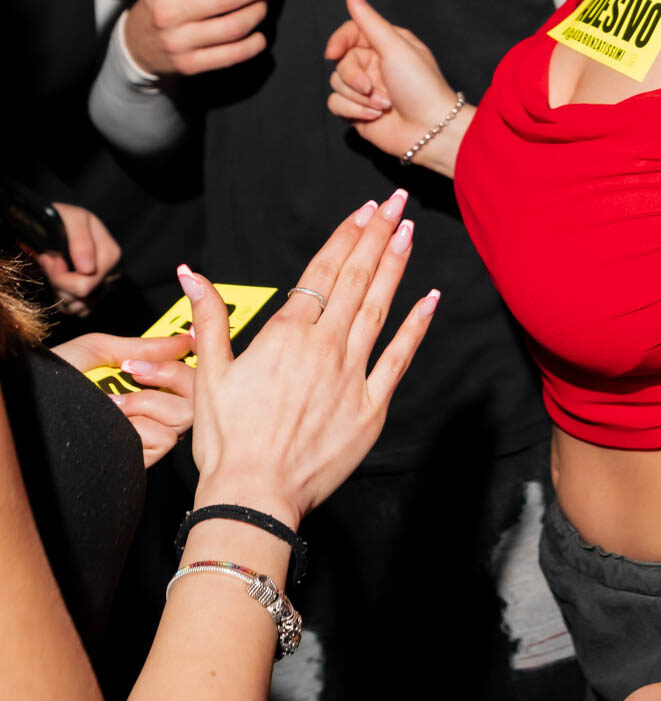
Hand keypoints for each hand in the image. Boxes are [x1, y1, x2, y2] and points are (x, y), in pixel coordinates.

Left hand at [25, 203, 120, 311]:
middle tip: (49, 264)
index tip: (49, 259)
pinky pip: (79, 311)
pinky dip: (66, 301)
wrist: (55, 223)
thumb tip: (88, 270)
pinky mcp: (94, 294)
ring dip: (61, 293)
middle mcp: (111, 272)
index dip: (60, 277)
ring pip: (79, 307)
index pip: (85, 284)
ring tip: (53, 273)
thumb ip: (81, 242)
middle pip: (82, 297)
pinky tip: (60, 284)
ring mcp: (103, 284)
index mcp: (111, 254)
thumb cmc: (63, 218)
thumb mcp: (72, 219)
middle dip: (60, 284)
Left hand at [52, 330, 194, 466]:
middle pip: (197, 395)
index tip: (190, 343)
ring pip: (184, 415)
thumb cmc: (53, 382)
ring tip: (115, 402)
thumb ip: (144, 347)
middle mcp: (149, 410)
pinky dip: (141, 424)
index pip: (188, 372)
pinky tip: (115, 422)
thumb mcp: (98, 351)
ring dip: (148, 402)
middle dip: (171, 375)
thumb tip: (183, 340)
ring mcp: (145, 434)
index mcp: (142, 383)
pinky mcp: (139, 457)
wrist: (33, 407)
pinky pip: (165, 437)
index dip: (194, 357)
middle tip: (136, 371)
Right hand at [123, 0, 274, 77]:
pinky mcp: (189, 65)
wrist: (135, 44)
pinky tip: (260, 35)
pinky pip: (230, 55)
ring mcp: (179, 42)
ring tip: (264, 3)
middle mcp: (170, 13)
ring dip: (257, 12)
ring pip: (232, 26)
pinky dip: (252, 45)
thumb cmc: (164, 1)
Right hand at [181, 192, 438, 523]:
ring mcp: (352, 374)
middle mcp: (324, 345)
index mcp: (286, 334)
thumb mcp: (209, 374)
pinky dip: (416, 326)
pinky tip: (430, 299)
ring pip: (379, 307)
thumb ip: (209, 318)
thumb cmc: (228, 441)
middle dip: (377, 236)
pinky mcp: (371, 406)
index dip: (345, 236)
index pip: (323, 271)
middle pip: (357, 278)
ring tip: (408, 233)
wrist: (254, 497)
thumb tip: (191, 273)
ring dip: (395, 266)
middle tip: (396, 203)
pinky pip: (399, 357)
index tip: (364, 210)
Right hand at [325, 0, 460, 164]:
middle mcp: (374, 64)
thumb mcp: (395, 47)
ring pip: (336, 84)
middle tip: (372, 88)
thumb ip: (368, 20)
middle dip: (354, 77)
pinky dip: (354, 111)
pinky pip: (336, 104)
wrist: (431, 131)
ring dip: (358, 98)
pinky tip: (374, 117)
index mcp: (386, 44)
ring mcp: (366, 89)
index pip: (351, 32)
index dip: (338, 41)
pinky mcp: (358, 110)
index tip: (333, 52)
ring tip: (383, 105)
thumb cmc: (421, 87)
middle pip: (341, 62)